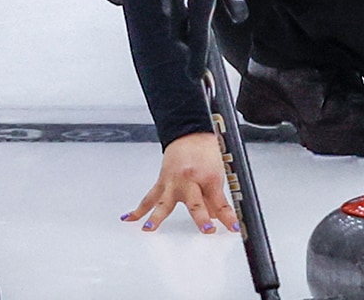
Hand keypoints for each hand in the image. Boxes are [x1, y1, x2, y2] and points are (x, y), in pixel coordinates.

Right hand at [123, 132, 240, 233]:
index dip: (228, 217)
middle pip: (195, 203)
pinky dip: (139, 209)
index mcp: (208, 176)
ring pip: (164, 202)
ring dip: (157, 216)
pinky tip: (130, 218)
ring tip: (149, 228)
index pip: (221, 202)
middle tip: (207, 229)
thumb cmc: (206, 151)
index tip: (234, 228)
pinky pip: (149, 198)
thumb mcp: (218, 174)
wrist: (190, 133)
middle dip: (202, 217)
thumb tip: (218, 218)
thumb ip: (216, 199)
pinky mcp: (162, 183)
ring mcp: (173, 182)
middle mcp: (189, 180)